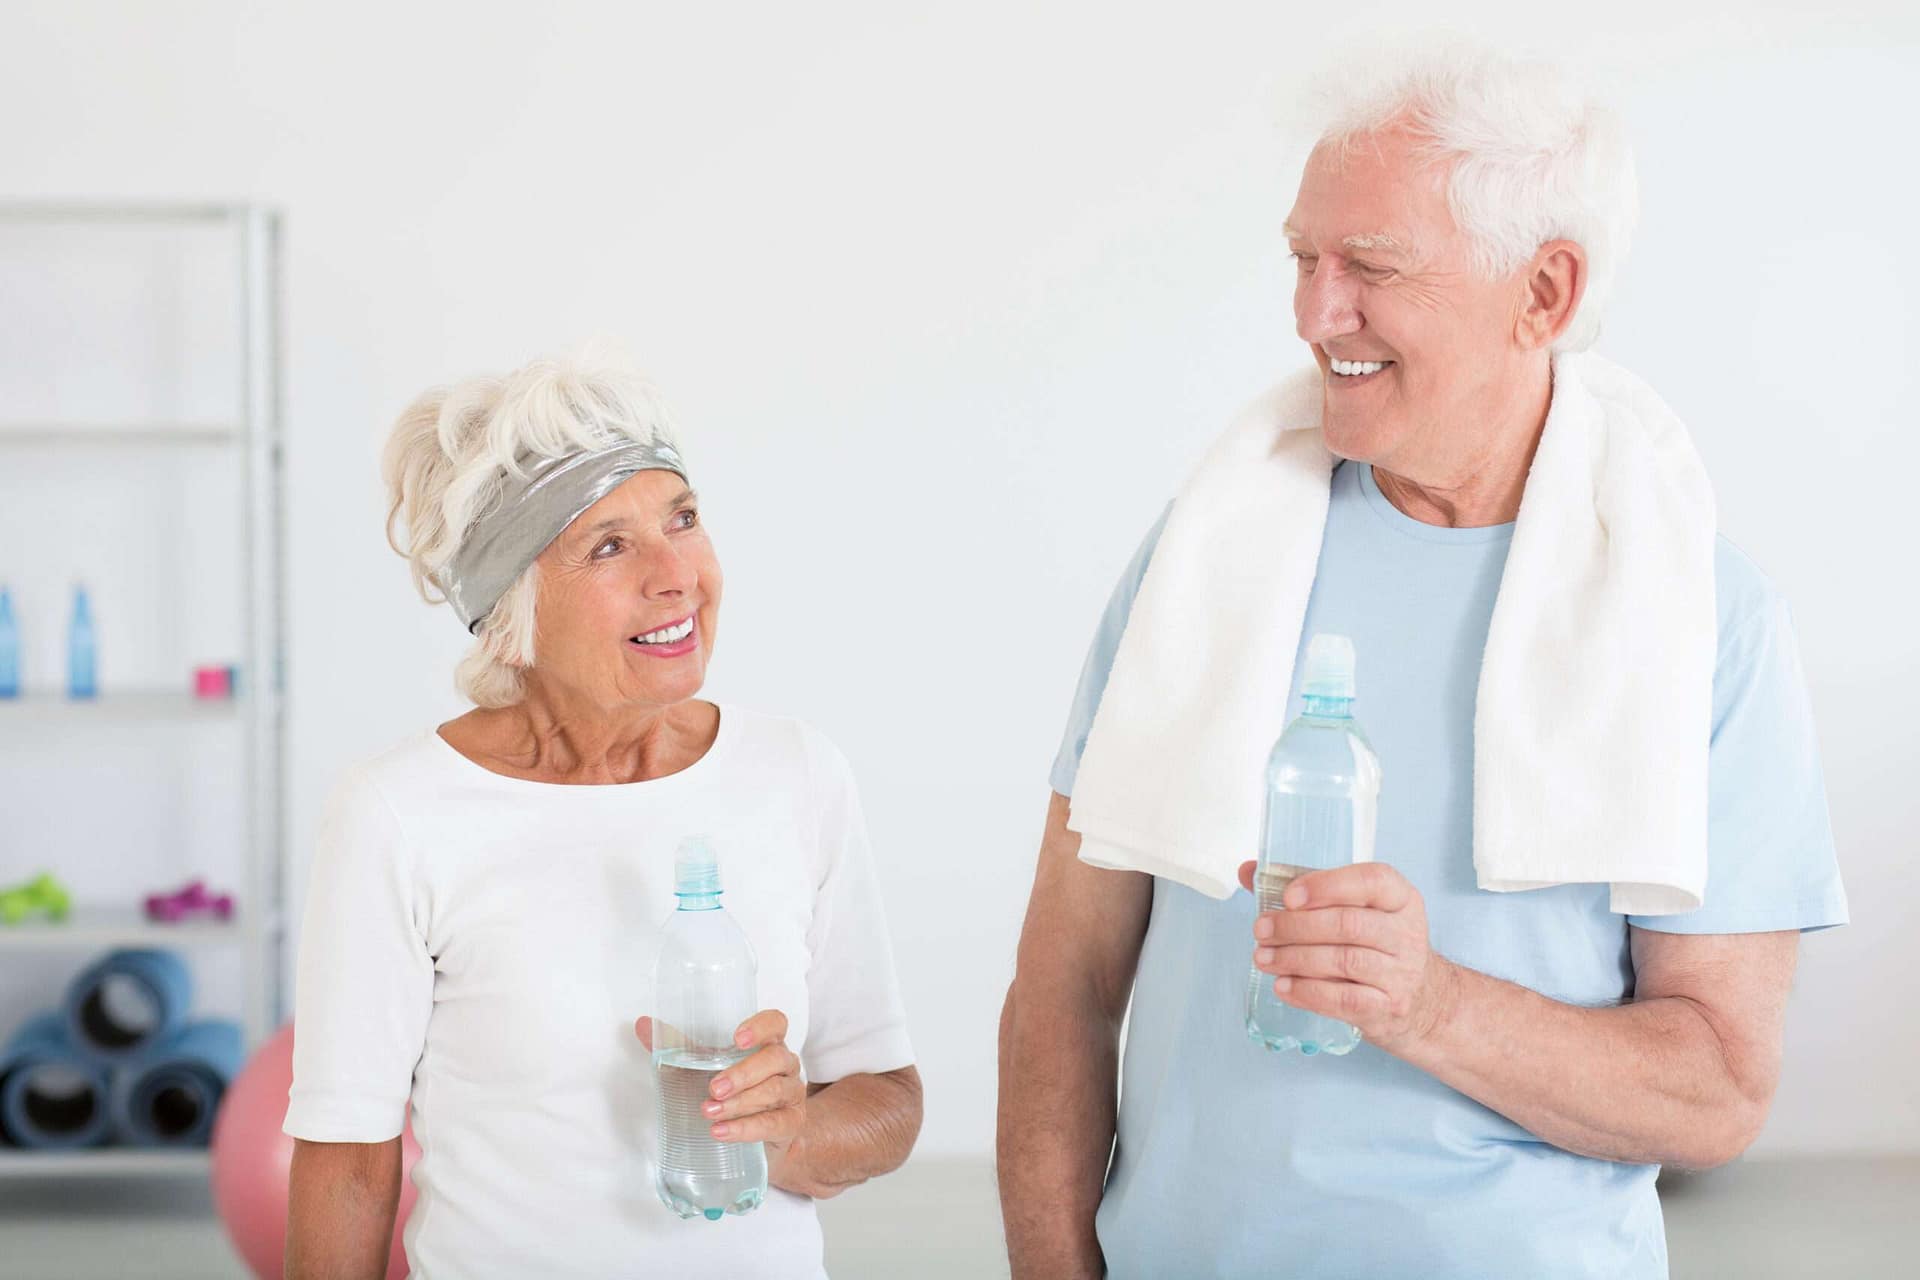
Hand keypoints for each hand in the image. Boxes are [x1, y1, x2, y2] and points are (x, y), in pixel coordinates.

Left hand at [635, 1009, 807, 1158]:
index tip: (736, 1038)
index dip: (760, 1027)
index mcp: (767, 1043)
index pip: (776, 1023)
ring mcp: (792, 1094)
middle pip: (774, 1059)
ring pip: (774, 1091)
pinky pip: (775, 1123)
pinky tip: (722, 1131)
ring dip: (739, 1102)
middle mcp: (785, 1065)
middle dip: (743, 1073)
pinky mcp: (790, 1124)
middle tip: (713, 1088)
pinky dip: (747, 1128)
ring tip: (709, 1112)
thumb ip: (677, 1047)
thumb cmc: (730, 1094)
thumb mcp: (704, 1068)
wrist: (758, 1142)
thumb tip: (643, 1025)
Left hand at [1239, 860, 1456, 1056]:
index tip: (1288, 897)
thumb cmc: (1377, 947)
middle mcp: (1406, 933)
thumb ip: (1306, 890)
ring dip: (1294, 959)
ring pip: (1343, 961)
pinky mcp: (1388, 1008)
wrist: (1423, 1003)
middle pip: (1348, 924)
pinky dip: (1308, 992)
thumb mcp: (1357, 911)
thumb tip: (1248, 872)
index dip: (1326, 886)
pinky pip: (1344, 999)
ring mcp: (1401, 973)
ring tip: (1263, 958)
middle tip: (1260, 930)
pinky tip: (1284, 986)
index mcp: (1400, 898)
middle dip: (1296, 926)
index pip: (1371, 881)